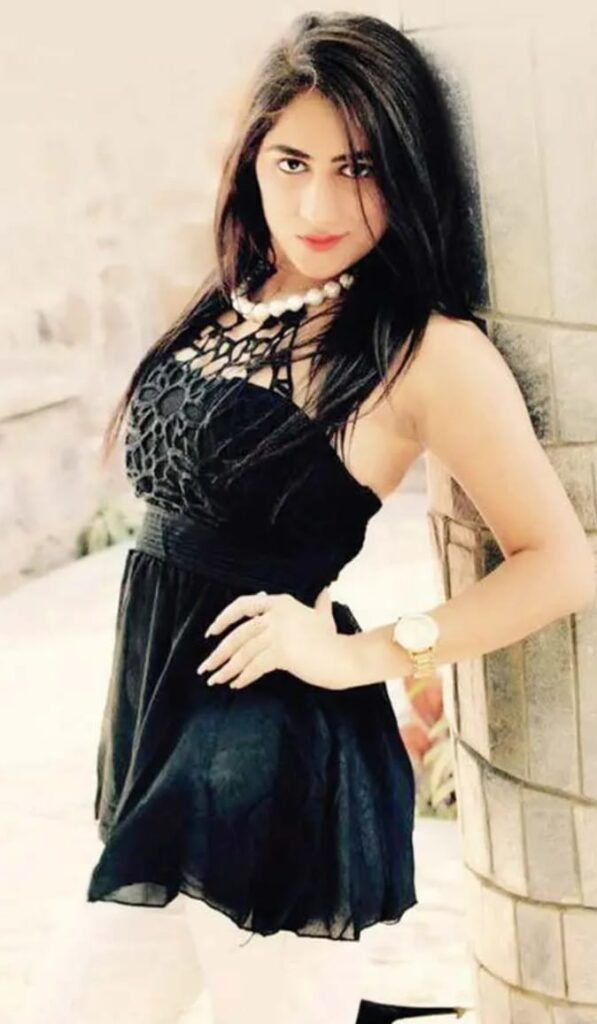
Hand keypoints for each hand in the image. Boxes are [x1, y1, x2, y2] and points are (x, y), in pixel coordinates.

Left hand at [196, 588, 352, 691]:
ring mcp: (278, 634)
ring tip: (215, 680)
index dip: (223, 619)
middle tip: (205, 668)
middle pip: (238, 635)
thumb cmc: (332, 639)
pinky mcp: (281, 653)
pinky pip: (255, 667)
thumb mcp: (324, 615)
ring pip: (243, 653)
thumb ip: (320, 602)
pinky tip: (236, 684)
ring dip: (226, 669)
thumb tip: (326, 591)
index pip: (243, 605)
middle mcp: (276, 615)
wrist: (343, 657)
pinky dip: (243, 677)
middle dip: (218, 653)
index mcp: (280, 602)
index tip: (210, 633)